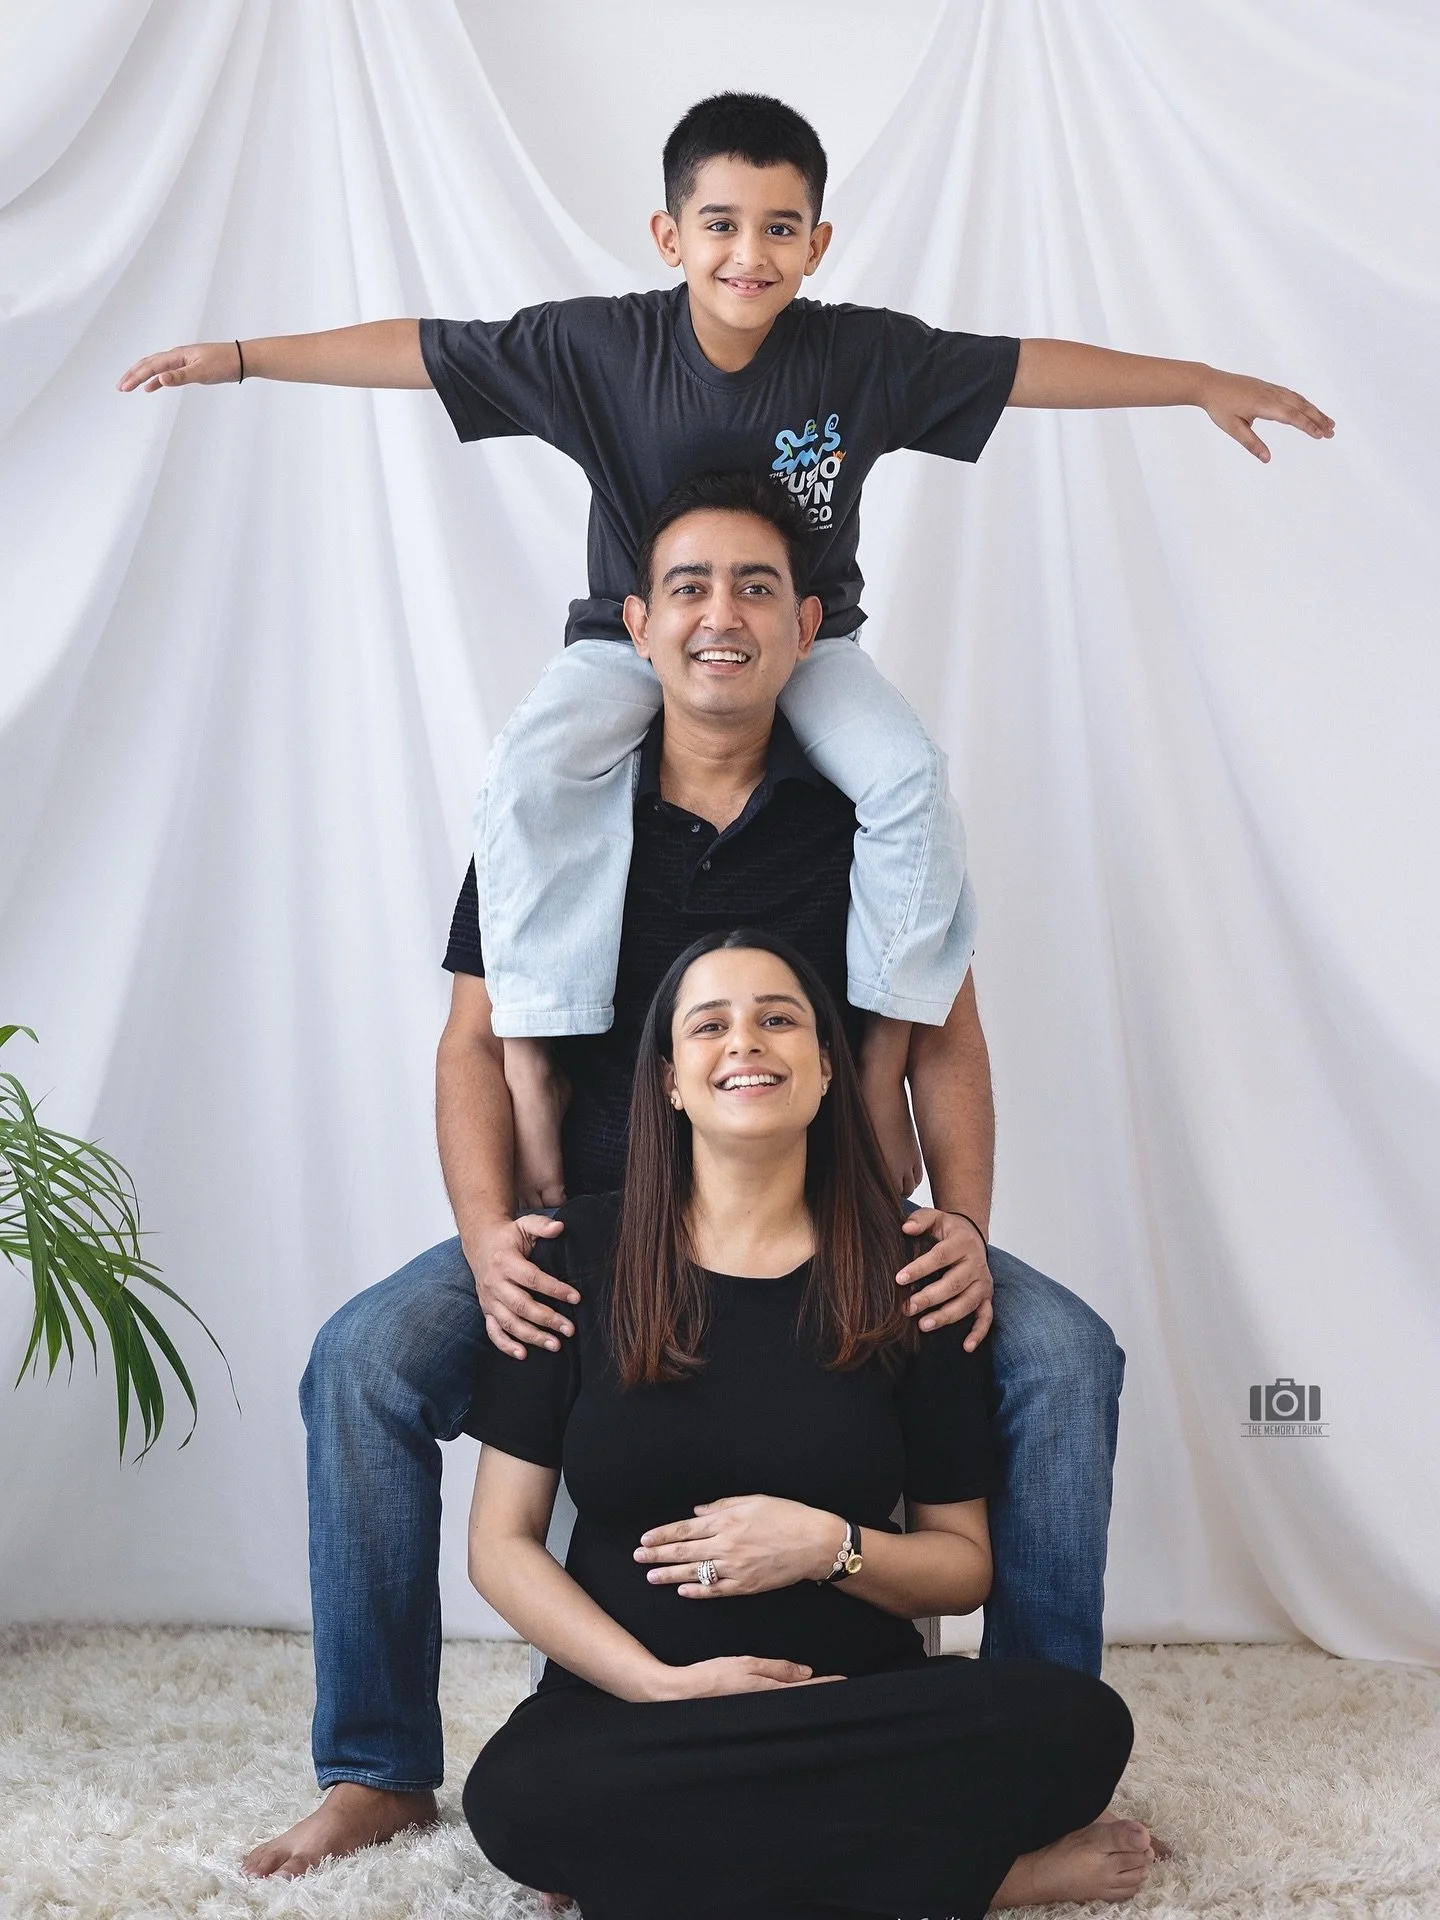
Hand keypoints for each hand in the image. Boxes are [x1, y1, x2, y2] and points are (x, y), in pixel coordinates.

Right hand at [116, 342, 242, 391]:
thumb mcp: (202, 372)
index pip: (151, 366)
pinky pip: (167, 372)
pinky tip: (151, 387)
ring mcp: (182, 361)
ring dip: (141, 376)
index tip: (124, 387)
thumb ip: (180, 376)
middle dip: (133, 375)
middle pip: (148, 364)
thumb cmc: (224, 364)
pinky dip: (156, 379)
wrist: (241, 359)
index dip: (135, 376)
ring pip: (155, 367)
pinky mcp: (189, 366)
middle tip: (120, 386)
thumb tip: (160, 379)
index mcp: (178, 356)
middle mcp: (177, 356)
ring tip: (129, 386)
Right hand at [467, 1214, 576, 1358]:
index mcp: (505, 1262)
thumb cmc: (508, 1236)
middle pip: (521, 1305)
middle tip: (570, 1329)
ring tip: (556, 1345)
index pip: (533, 1279)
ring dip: (532, 1336)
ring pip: (509, 1322)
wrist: (480, 1243)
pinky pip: (494, 1332)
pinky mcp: (487, 1310)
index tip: (577, 1298)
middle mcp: (495, 1283)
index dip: (555, 1289)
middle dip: (547, 1319)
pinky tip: (523, 1354)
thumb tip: (560, 1227)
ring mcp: (489, 1299)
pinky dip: (506, 1346)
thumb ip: (542, 1226)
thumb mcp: (524, 1224)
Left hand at [635, 1495, 842, 1595]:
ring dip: (670, 1575)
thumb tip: (697, 1512)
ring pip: (695, 1573)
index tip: (645, 1539)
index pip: (685, 1529)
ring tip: (651, 1576)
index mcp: (727, 1521)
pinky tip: (682, 1591)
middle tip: (638, 1557)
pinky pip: (716, 1590)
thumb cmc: (787, 1516)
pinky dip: (698, 1591)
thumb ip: (722, 1506)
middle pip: (684, 1552)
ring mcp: (736, 1568)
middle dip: (658, 1555)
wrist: (815, 1543)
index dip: (662, 1535)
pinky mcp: (746, 1585)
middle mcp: (727, 1545)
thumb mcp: (753, 1501)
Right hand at [651, 1656, 840, 1699]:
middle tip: (840, 1685)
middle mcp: (768, 1706)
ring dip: (805, 1695)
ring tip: (821, 1687)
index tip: (845, 1681)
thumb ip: (778, 1669)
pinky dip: (788, 1697)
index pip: (806, 1690)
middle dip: (820, 1692)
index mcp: (770, 1693)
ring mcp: (759, 1710)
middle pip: (801, 1700)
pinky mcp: (751, 1709)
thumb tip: (807, 1672)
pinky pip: (777, 1704)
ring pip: (790, 1703)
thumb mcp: (748, 1665)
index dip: (827, 1685)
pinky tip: (792, 1692)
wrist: (684, 1692)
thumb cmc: (714, 1675)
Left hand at [898, 1208, 992, 1348]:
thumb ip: (920, 1220)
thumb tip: (905, 1228)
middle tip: (907, 1308)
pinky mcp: (987, 1297)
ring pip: (968, 1303)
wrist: (973, 1236)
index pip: (940, 1256)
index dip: (920, 1268)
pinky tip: (966, 1347)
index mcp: (962, 1243)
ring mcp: (983, 1283)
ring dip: (947, 1316)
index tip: (899, 1278)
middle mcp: (976, 1264)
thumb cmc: (948, 1230)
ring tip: (923, 1325)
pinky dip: (979, 1333)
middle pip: (953, 1284)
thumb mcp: (935, 1218)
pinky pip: (986, 1317)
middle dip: (929, 1298)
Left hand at [1197, 368, 1333, 461]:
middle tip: (1332, 432)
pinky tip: (1310, 409)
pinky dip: (1304, 403)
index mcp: (1263, 404)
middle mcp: (1271, 394)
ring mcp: (1271, 389)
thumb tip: (1267, 459)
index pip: (1291, 416)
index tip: (1321, 435)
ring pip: (1298, 399)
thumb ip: (1251, 443)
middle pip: (1300, 407)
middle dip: (1318, 419)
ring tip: (1328, 422)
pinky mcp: (1268, 387)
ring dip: (1315, 411)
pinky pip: (1291, 394)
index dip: (1308, 425)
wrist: (1209, 384)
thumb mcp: (1232, 428)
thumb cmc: (1219, 407)